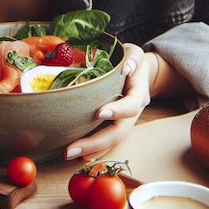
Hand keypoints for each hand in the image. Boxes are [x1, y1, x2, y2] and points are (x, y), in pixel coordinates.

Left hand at [63, 44, 156, 160]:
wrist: (140, 73)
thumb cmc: (132, 61)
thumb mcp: (134, 54)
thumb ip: (133, 59)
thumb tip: (125, 68)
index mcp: (138, 94)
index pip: (130, 105)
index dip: (117, 110)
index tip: (99, 113)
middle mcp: (132, 113)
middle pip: (118, 133)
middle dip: (95, 143)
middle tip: (71, 149)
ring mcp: (124, 122)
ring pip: (111, 141)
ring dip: (91, 150)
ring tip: (68, 154)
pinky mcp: (115, 125)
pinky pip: (106, 141)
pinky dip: (94, 150)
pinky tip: (78, 155)